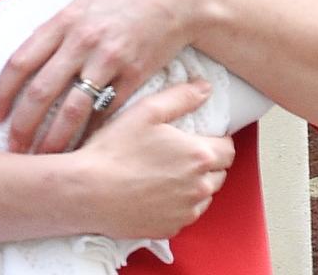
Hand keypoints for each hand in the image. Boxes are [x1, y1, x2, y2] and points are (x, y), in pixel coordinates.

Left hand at [0, 0, 195, 152]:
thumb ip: (56, 31)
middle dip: (23, 125)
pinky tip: (82, 151)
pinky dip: (92, 136)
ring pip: (72, 109)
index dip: (3, 93)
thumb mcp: (83, 3)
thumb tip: (26, 61)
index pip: (20, 61)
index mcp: (64, 20)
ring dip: (54, 140)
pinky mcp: (134, 76)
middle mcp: (82, 40)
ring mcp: (109, 59)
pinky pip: (107, 113)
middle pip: (41, 91)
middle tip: (14, 149)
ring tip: (44, 161)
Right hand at [76, 82, 234, 238]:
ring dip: (194, 184)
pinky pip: (185, 214)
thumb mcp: (147, 110)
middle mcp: (199, 187)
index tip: (200, 135)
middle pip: (219, 173)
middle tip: (180, 152)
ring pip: (204, 196)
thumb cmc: (116, 149)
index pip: (228, 149)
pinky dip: (178, 203)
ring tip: (167, 172)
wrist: (89, 191)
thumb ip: (182, 97)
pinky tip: (156, 191)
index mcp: (198, 155)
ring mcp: (185, 212)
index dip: (217, 140)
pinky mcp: (170, 229)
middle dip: (207, 162)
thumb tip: (206, 88)